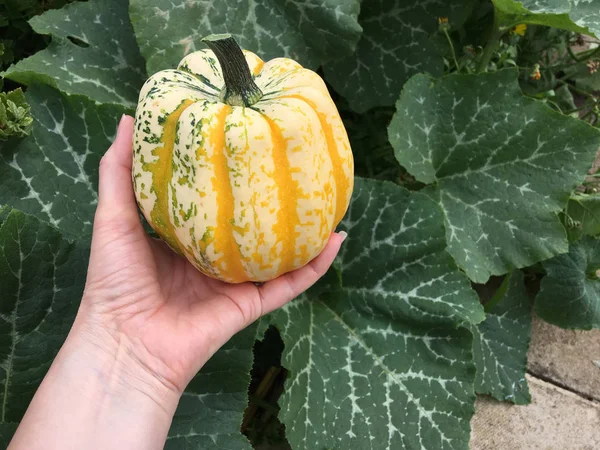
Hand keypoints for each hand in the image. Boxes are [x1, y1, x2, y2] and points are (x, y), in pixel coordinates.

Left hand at [79, 114, 344, 395]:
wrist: (126, 342)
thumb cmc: (115, 281)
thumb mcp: (114, 217)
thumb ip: (120, 172)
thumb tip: (130, 119)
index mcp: (184, 240)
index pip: (214, 203)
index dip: (231, 178)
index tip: (248, 146)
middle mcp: (213, 260)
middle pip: (251, 227)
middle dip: (272, 202)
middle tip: (294, 168)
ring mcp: (234, 283)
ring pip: (278, 254)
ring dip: (303, 232)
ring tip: (326, 201)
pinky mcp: (250, 305)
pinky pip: (290, 285)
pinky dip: (315, 267)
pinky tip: (335, 240)